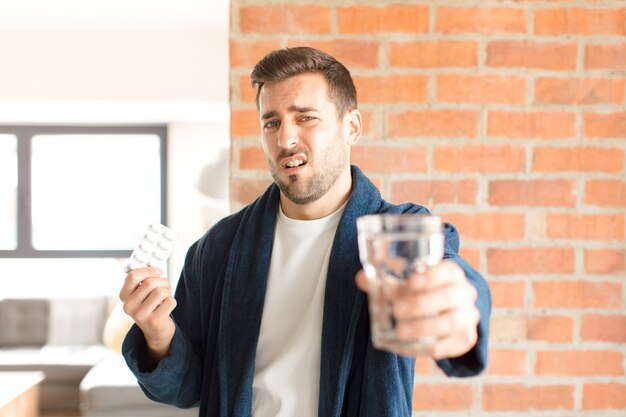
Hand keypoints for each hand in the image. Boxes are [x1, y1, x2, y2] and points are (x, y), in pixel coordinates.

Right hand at [119, 267, 176, 362]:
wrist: (156, 330)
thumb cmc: (150, 305)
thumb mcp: (142, 293)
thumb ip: (144, 278)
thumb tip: (153, 264)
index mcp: (124, 296)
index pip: (132, 276)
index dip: (149, 270)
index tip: (158, 271)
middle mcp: (128, 306)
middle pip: (150, 282)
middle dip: (162, 282)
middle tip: (164, 288)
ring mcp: (140, 315)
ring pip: (161, 291)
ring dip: (167, 292)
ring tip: (164, 299)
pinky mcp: (154, 321)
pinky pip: (170, 301)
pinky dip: (172, 302)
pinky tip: (166, 308)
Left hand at [355, 260, 478, 358]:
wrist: (448, 310)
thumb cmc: (423, 291)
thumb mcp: (408, 283)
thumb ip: (387, 281)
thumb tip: (361, 279)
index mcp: (451, 273)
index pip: (447, 271)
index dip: (431, 276)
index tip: (411, 281)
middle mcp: (464, 293)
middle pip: (449, 297)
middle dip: (422, 303)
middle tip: (397, 309)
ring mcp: (468, 317)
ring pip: (451, 322)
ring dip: (424, 326)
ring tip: (400, 331)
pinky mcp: (465, 339)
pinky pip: (448, 346)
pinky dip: (425, 348)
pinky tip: (404, 347)